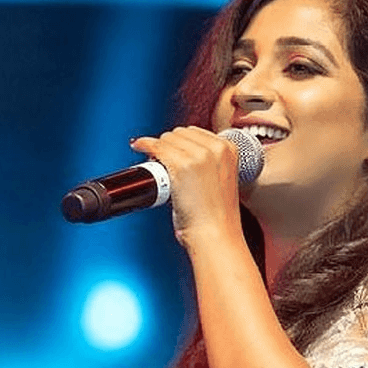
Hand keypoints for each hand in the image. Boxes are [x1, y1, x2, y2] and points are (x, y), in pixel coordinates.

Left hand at [130, 126, 241, 243]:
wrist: (215, 235)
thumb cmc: (216, 217)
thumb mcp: (221, 181)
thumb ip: (209, 164)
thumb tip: (184, 154)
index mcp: (228, 149)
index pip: (195, 132)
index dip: (181, 142)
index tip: (173, 151)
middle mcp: (216, 148)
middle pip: (180, 133)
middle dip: (170, 145)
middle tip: (165, 162)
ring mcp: (198, 156)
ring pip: (167, 139)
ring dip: (158, 148)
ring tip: (159, 166)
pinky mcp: (181, 165)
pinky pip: (155, 147)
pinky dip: (144, 145)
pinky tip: (139, 147)